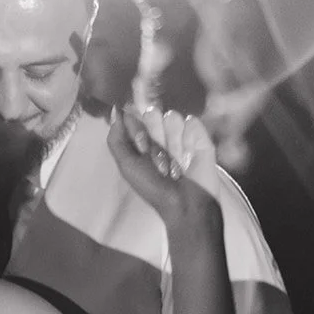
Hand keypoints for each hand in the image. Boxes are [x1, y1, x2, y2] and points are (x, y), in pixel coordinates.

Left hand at [109, 105, 219, 221]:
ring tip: (176, 162)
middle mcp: (160, 132)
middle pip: (152, 113)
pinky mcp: (199, 134)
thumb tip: (115, 110)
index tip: (141, 148)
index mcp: (141, 138)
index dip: (136, 129)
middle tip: (158, 157)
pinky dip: (188, 141)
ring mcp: (179, 132)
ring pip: (172, 117)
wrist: (184, 203)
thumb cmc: (153, 188)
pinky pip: (191, 123)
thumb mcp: (127, 166)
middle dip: (153, 136)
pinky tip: (189, 156)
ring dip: (172, 143)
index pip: (133, 115)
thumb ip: (116, 139)